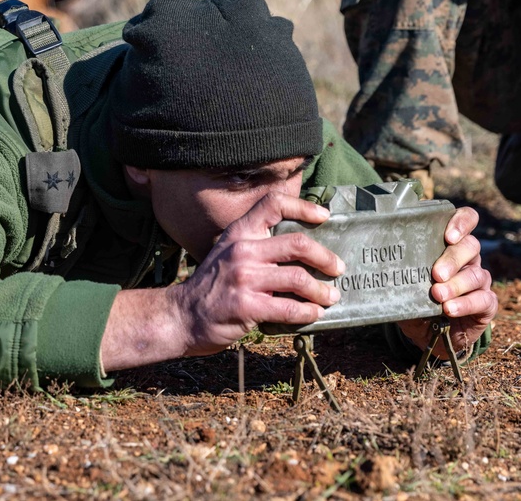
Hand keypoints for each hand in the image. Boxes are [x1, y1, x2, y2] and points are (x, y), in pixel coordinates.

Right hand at [166, 191, 343, 356]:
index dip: (303, 207)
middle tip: (338, 268)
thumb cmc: (213, 286)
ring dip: (321, 290)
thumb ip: (256, 245)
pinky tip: (315, 314)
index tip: (324, 217)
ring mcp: (244, 278)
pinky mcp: (247, 306)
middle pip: (297, 244)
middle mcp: (242, 250)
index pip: (273, 204)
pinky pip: (289, 308)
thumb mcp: (228, 253)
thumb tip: (301, 248)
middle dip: (325, 258)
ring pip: (298, 278)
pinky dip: (309, 312)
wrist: (183, 316)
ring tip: (331, 296)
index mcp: (239, 233)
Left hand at [398, 206, 496, 358]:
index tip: (449, 235)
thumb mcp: (406, 284)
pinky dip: (465, 304)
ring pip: (476, 274)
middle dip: (452, 259)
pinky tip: (450, 309)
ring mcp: (479, 281)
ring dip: (455, 285)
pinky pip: (483, 299)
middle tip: (436, 274)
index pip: (465, 220)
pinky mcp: (486, 304)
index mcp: (450, 246)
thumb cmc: (417, 301)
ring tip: (437, 295)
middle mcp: (468, 260)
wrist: (431, 335)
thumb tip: (377, 263)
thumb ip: (400, 271)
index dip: (461, 222)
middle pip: (470, 247)